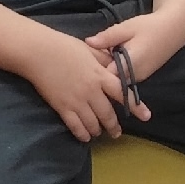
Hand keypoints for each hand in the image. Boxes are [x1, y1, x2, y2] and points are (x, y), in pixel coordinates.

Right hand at [19, 27, 139, 141]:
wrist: (38, 52)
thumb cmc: (64, 47)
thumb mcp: (89, 50)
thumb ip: (104, 60)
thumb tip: (115, 65)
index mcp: (100, 75)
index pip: (122, 93)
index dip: (135, 106)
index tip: (146, 116)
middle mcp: (91, 91)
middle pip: (107, 114)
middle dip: (113, 126)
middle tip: (116, 133)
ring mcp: (77, 101)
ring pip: (92, 123)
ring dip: (97, 130)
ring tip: (99, 133)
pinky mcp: (62, 107)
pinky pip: (75, 126)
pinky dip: (82, 133)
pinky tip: (84, 137)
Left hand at [87, 9, 184, 82]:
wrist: (175, 30)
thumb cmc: (150, 27)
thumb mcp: (127, 28)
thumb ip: (107, 37)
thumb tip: (88, 42)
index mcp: (130, 66)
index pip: (105, 76)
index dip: (93, 70)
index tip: (82, 62)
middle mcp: (135, 77)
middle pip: (110, 81)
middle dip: (98, 72)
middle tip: (85, 61)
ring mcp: (139, 79)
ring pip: (117, 80)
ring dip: (107, 71)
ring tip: (94, 59)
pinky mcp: (141, 76)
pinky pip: (124, 77)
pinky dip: (116, 69)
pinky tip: (109, 59)